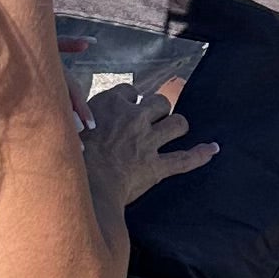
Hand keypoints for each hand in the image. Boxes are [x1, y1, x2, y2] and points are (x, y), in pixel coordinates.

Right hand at [80, 77, 218, 218]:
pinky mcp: (157, 167)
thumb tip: (73, 113)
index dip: (130, 99)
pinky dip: (201, 154)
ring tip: (175, 128)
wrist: (83, 186)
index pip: (128, 91)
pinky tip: (213, 149)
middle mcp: (134, 118)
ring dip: (177, 125)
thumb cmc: (68, 158)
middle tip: (151, 118)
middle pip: (158, 101)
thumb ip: (76, 116)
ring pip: (177, 123)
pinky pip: (186, 159)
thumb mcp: (66, 126)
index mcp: (110, 105)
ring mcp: (148, 142)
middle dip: (158, 108)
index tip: (127, 106)